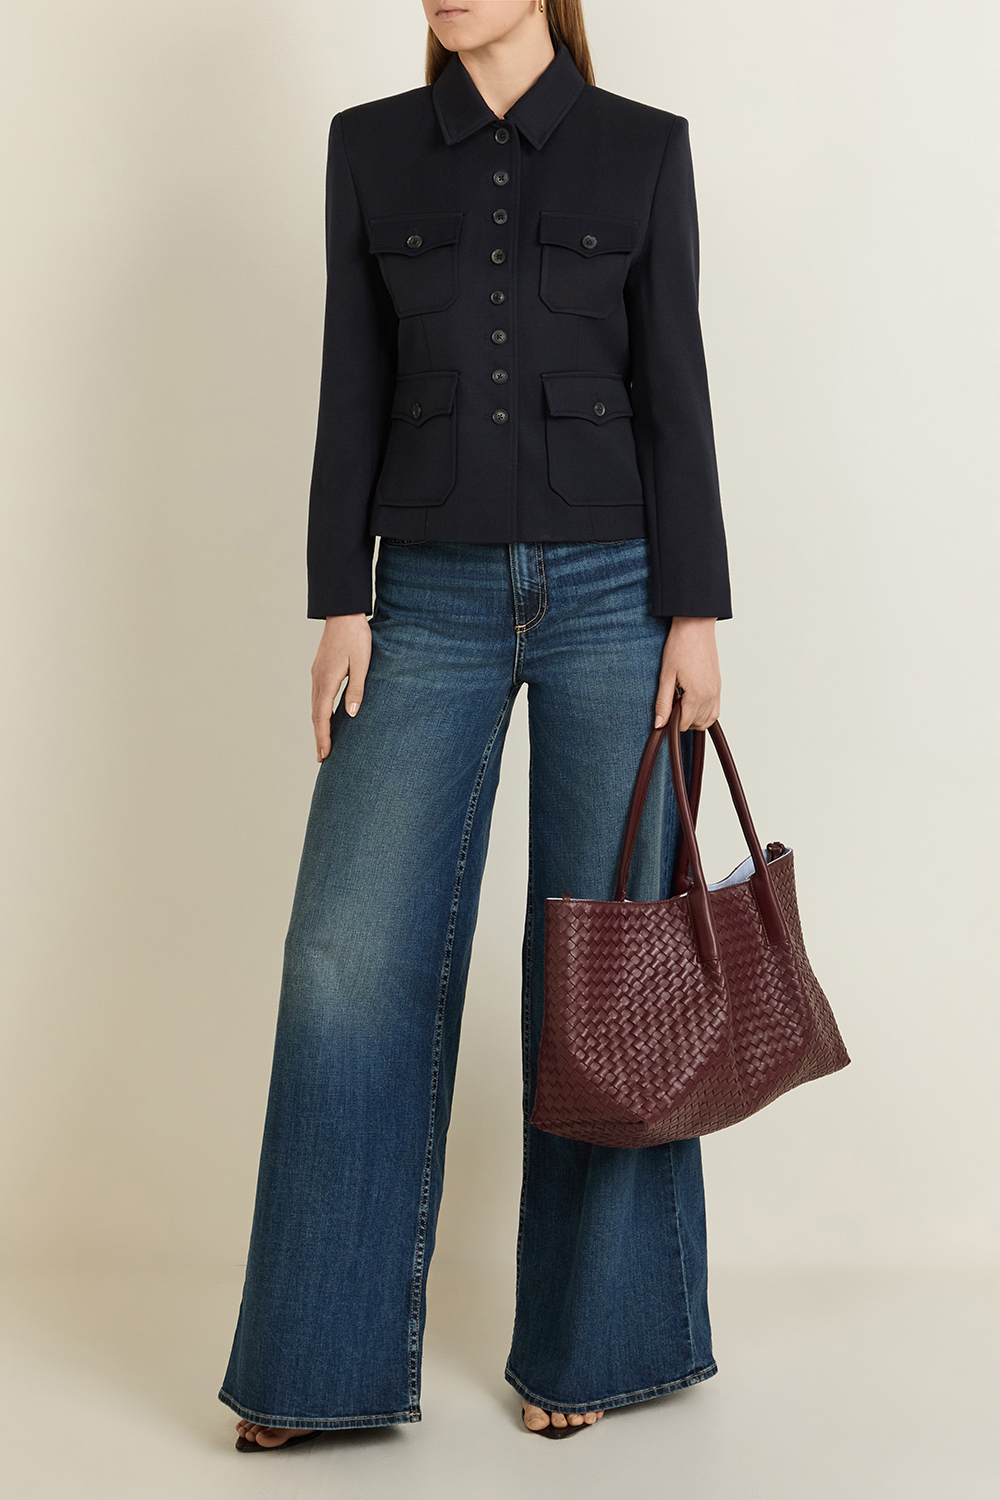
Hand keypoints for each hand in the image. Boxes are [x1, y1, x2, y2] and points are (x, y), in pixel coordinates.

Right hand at [311, 613, 371, 761]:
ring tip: (323, 742)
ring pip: (315, 706)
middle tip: (322, 757)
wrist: (344, 612)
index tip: (324, 754)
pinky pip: (317, 696)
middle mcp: (318, 679)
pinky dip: (320, 712)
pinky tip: (326, 716)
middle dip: (319, 737)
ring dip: (319, 725)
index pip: (322, 716)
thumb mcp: (362, 663)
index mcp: (327, 680)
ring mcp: (317, 674)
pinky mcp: (320, 669)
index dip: (323, 737)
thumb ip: (356, 688)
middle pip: (315, 715)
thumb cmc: (356, 637)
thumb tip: (351, 714)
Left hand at [654, 617, 720, 731]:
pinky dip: (704, 711)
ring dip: (695, 718)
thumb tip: (659, 724)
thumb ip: (663, 703)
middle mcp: (711, 695)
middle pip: (698, 723)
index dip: (672, 720)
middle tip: (671, 704)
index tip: (665, 708)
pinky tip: (691, 700)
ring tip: (680, 703)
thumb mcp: (666, 676)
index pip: (685, 723)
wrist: (695, 626)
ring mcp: (717, 690)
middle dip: (683, 720)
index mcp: (697, 695)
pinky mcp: (718, 684)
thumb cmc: (680, 646)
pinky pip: (715, 708)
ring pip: (709, 719)